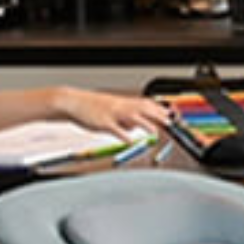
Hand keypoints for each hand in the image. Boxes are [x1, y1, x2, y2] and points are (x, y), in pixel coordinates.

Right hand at [57, 88, 174, 136]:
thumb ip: (126, 119)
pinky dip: (124, 135)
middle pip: (143, 108)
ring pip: (131, 117)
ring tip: (154, 132)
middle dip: (158, 115)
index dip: (159, 109)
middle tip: (169, 122)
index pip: (146, 103)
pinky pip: (115, 129)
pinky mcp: (102, 122)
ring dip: (145, 124)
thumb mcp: (112, 110)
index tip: (171, 114)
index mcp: (123, 102)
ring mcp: (112, 114)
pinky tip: (131, 141)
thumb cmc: (91, 106)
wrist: (72, 102)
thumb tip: (138, 126)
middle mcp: (120, 106)